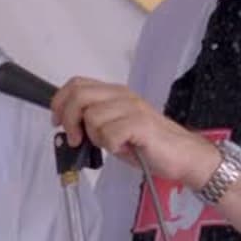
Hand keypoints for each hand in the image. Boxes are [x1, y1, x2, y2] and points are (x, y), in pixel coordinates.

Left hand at [49, 78, 222, 187]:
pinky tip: (125, 149)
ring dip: (96, 137)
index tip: (57, 122)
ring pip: (92, 116)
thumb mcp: (115, 131)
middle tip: (76, 139)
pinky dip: (112, 146)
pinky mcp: (141, 124)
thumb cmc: (150, 146)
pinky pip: (110, 132)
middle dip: (69, 120)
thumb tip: (68, 129)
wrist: (184, 156)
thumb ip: (94, 124)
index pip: (77, 84)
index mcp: (115, 94)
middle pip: (79, 95)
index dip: (60, 102)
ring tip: (113, 145)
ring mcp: (132, 108)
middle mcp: (122, 96)